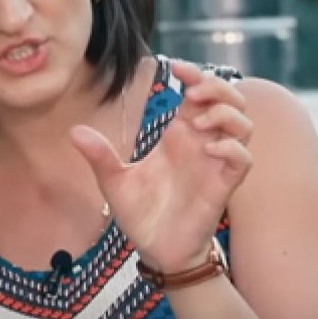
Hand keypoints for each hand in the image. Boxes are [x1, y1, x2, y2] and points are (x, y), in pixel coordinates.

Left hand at [70, 61, 252, 272]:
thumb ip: (100, 156)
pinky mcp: (223, 186)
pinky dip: (231, 148)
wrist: (156, 251)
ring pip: (243, 125)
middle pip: (230, 100)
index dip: (195, 74)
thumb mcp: (114, 182)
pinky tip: (209, 149)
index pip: (200, 92)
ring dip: (225, 115)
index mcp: (179, 134)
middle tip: (193, 92)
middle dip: (217, 88)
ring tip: (198, 121)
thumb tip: (74, 132)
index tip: (176, 68)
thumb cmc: (141, 215)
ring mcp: (216, 164)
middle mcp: (202, 143)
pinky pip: (243, 159)